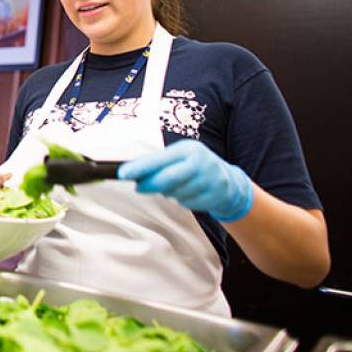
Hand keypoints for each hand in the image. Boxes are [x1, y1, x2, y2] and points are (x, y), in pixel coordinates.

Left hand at [118, 139, 253, 221]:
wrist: (229, 182)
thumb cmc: (194, 166)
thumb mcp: (179, 157)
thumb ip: (157, 162)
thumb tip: (130, 168)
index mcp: (188, 149)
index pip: (160, 159)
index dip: (140, 167)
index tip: (122, 173)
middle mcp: (200, 162)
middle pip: (168, 178)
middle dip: (150, 184)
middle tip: (138, 188)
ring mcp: (209, 180)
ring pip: (176, 193)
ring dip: (168, 193)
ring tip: (174, 187)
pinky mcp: (214, 196)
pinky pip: (187, 203)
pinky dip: (181, 200)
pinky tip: (187, 193)